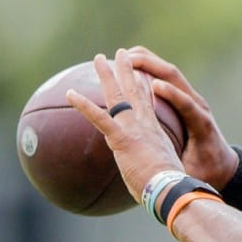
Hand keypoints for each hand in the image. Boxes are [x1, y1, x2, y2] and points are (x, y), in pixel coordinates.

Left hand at [66, 49, 184, 201]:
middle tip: (120, 53)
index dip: (142, 86)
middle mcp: (145, 123)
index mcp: (155, 131)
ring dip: (106, 75)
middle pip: (134, 90)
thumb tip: (147, 180)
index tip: (139, 74)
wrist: (170, 188)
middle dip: (127, 69)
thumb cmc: (166, 188)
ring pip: (118, 94)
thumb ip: (151, 168)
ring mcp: (133, 128)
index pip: (147, 102)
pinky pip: (99, 117)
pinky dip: (83, 105)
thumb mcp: (160, 173)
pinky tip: (70, 93)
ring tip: (98, 58)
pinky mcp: (122, 138)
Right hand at [126, 45, 239, 190]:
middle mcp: (197, 106)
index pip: (188, 104)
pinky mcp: (185, 99)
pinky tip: (131, 66)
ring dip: (147, 62)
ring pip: (168, 73)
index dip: (173, 94)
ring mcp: (191, 99)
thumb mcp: (196, 175)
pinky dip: (149, 69)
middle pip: (175, 78)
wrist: (224, 165)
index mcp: (201, 124)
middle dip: (151, 65)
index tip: (155, 85)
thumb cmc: (207, 172)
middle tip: (125, 58)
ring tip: (123, 56)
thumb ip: (185, 174)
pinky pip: (166, 78)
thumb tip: (174, 184)